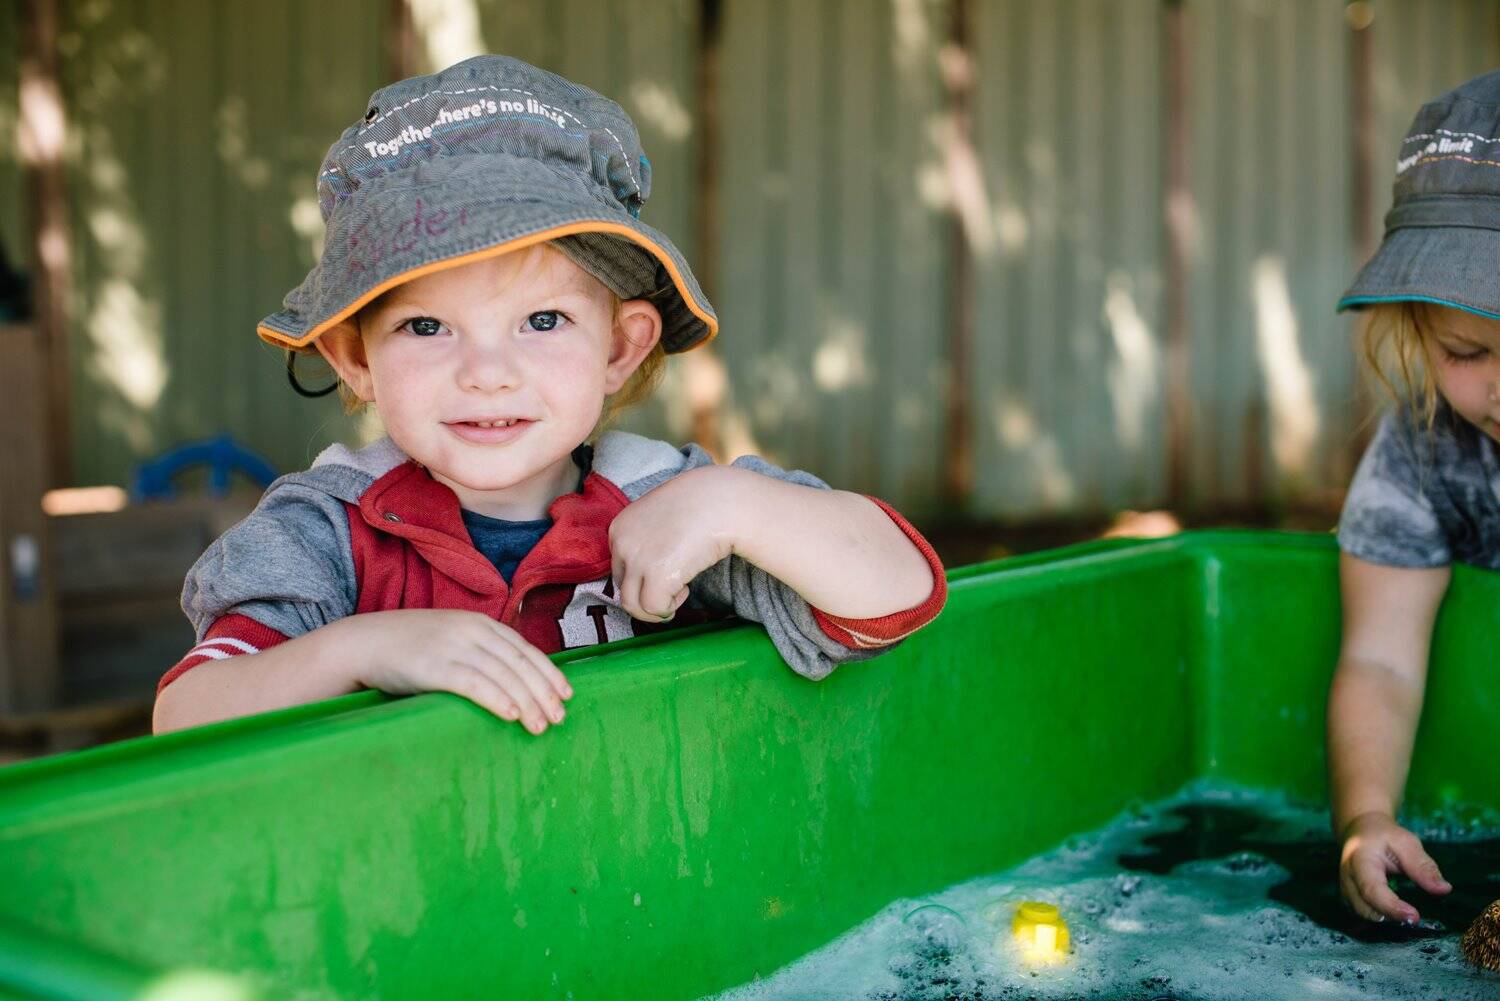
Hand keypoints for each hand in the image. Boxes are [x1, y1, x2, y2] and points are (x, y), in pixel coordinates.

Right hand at [341, 609, 571, 733]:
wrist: (363, 642)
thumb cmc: (409, 648)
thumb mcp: (451, 639)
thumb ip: (480, 652)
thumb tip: (513, 682)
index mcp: (479, 623)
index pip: (524, 649)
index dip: (549, 672)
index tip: (566, 695)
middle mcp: (470, 630)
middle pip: (519, 663)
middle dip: (544, 692)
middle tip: (559, 718)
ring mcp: (452, 646)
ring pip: (502, 675)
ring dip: (526, 702)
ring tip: (540, 726)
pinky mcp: (433, 666)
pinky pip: (473, 683)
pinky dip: (496, 699)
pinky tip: (511, 715)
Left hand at [608, 467, 740, 621]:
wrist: (720, 501)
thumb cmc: (698, 503)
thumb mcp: (659, 515)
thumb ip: (646, 538)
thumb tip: (649, 565)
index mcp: (620, 528)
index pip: (619, 567)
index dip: (641, 576)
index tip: (663, 571)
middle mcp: (622, 545)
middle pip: (623, 588)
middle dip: (646, 593)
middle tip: (672, 586)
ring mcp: (637, 561)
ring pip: (632, 605)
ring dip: (654, 608)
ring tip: (677, 594)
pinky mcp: (657, 577)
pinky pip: (655, 608)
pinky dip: (669, 607)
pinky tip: (686, 589)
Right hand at [1338, 811, 1450, 922]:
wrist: (1360, 832)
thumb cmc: (1384, 837)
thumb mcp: (1406, 842)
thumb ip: (1422, 866)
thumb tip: (1444, 889)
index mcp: (1359, 860)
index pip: (1371, 889)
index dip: (1391, 907)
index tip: (1415, 917)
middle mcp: (1347, 878)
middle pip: (1364, 908)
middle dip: (1389, 918)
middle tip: (1416, 919)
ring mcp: (1345, 890)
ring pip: (1362, 915)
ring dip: (1385, 921)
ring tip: (1408, 917)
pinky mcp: (1350, 899)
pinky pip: (1363, 915)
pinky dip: (1380, 920)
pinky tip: (1397, 917)